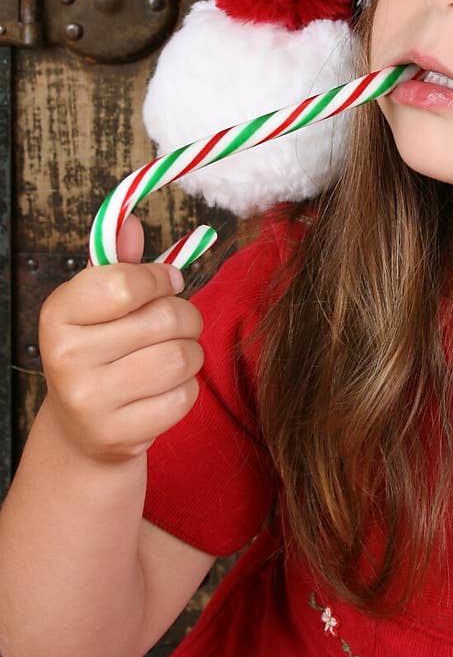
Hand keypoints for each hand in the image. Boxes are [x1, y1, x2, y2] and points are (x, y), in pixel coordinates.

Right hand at [38, 214, 204, 463]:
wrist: (81, 427)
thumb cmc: (99, 351)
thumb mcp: (98, 304)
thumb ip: (118, 263)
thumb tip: (130, 223)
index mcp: (58, 314)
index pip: (125, 282)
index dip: (160, 279)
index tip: (167, 282)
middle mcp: (66, 357)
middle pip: (165, 319)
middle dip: (185, 317)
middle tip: (179, 323)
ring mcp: (89, 400)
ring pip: (180, 358)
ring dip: (191, 353)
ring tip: (174, 353)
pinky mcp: (118, 434)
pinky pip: (183, 397)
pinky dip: (186, 389)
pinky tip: (165, 388)